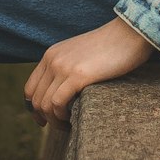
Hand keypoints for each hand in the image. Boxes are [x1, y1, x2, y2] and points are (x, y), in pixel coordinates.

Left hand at [24, 18, 153, 125]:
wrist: (129, 33)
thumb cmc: (111, 46)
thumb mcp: (80, 54)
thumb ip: (67, 67)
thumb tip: (63, 91)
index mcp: (51, 54)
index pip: (30, 88)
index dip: (34, 109)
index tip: (44, 120)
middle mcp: (53, 60)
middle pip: (35, 100)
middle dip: (45, 118)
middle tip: (61, 126)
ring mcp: (63, 67)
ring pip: (45, 105)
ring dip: (54, 121)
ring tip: (68, 125)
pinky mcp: (78, 75)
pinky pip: (57, 103)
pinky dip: (62, 117)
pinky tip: (73, 119)